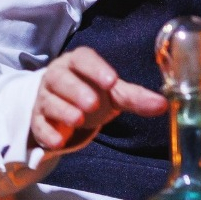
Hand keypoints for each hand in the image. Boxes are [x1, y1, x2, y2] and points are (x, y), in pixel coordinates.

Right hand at [29, 47, 166, 151]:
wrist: (66, 110)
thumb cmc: (92, 92)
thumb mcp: (114, 94)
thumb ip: (136, 97)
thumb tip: (163, 105)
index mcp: (78, 63)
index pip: (84, 59)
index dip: (96, 69)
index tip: (111, 81)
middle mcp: (58, 76)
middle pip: (61, 79)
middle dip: (76, 90)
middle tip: (92, 104)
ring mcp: (45, 97)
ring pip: (49, 100)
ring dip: (63, 110)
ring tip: (78, 119)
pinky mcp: (37, 119)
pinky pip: (39, 124)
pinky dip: (47, 133)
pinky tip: (58, 141)